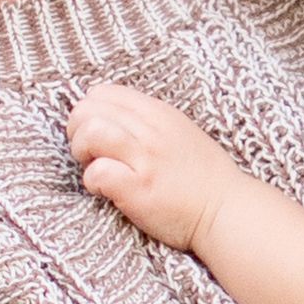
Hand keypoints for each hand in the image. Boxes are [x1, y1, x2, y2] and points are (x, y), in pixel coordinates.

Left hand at [67, 84, 239, 253]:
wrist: (226, 211)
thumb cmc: (203, 178)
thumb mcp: (181, 132)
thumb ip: (149, 121)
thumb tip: (110, 117)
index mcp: (159, 113)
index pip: (104, 92)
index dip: (89, 110)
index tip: (96, 132)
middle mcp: (151, 131)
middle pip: (89, 109)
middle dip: (77, 130)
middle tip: (88, 152)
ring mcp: (145, 159)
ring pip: (90, 133)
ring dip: (81, 151)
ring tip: (94, 167)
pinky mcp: (139, 188)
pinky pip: (98, 172)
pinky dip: (92, 182)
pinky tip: (105, 190)